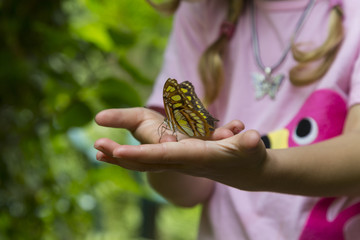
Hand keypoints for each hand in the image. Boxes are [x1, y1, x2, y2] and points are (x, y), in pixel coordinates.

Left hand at [94, 107, 268, 190]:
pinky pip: (151, 159)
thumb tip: (250, 138)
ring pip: (145, 161)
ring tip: (99, 150)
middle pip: (147, 161)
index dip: (141, 153)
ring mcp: (178, 162)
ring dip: (122, 157)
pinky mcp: (179, 158)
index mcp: (195, 157)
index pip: (163, 156)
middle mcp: (181, 162)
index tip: (117, 150)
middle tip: (97, 147)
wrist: (244, 172)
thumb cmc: (248, 157)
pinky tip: (118, 153)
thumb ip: (248, 144)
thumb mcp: (250, 149)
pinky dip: (133, 156)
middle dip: (122, 156)